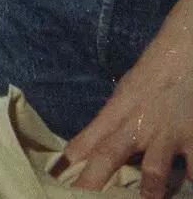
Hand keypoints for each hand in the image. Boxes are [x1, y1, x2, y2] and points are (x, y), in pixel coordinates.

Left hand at [65, 0, 192, 197]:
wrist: (186, 51)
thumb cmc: (155, 68)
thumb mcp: (127, 90)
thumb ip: (114, 118)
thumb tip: (94, 144)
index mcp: (117, 111)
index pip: (87, 139)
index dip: (71, 159)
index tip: (55, 174)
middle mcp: (138, 127)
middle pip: (109, 160)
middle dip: (94, 184)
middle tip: (80, 197)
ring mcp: (167, 136)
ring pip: (153, 174)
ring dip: (148, 194)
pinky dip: (191, 181)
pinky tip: (187, 189)